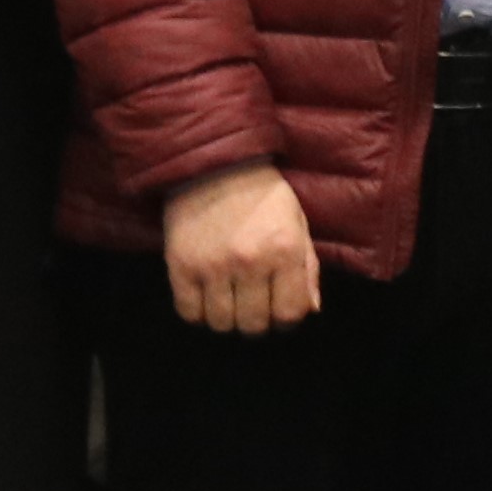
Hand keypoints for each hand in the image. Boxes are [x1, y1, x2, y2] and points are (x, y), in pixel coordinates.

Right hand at [163, 163, 320, 335]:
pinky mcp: (181, 266)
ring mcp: (213, 266)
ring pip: (221, 323)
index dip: (286, 319)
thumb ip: (307, 268)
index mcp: (285, 250)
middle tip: (253, 305)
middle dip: (257, 321)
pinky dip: (199, 312)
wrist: (214, 165)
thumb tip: (310, 310)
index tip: (279, 309)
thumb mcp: (297, 222)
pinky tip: (207, 295)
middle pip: (253, 325)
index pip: (290, 313)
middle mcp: (250, 261)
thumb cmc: (263, 196)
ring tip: (230, 299)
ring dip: (228, 318)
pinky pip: (189, 313)